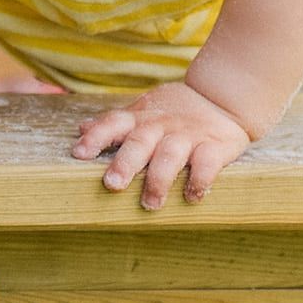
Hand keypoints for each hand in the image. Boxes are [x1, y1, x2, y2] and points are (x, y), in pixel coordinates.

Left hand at [71, 81, 251, 208]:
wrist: (222, 98)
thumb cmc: (175, 111)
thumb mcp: (145, 110)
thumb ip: (116, 123)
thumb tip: (80, 128)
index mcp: (141, 118)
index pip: (113, 122)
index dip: (96, 136)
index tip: (80, 153)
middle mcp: (161, 126)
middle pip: (140, 141)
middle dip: (126, 162)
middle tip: (112, 184)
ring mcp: (188, 136)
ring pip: (170, 155)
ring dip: (159, 179)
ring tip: (150, 203)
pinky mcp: (214, 146)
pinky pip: (207, 163)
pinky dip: (200, 180)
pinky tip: (192, 196)